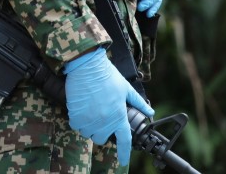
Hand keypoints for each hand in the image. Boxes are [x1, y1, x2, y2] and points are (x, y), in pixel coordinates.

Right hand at [64, 48, 153, 165]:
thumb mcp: (126, 88)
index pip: (124, 140)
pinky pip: (76, 125)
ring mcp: (89, 120)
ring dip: (89, 126)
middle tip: (100, 118)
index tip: (124, 160)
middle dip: (101, 131)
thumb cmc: (107, 75)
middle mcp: (104, 121)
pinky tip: (81, 109)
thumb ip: (138, 102)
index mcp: (119, 116)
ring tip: (90, 111)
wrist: (87, 66)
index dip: (124, 153)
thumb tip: (149, 111)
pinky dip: (77, 120)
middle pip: (102, 139)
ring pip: (88, 133)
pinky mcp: (76, 116)